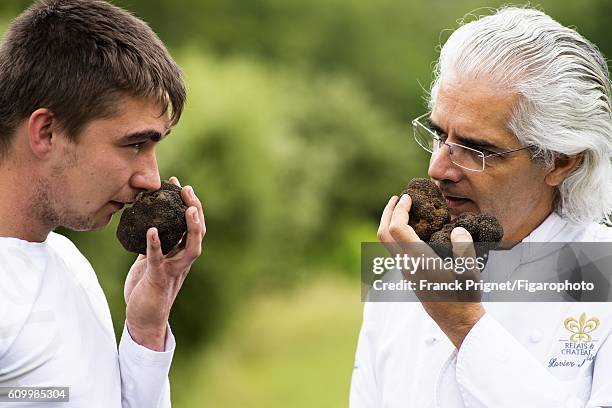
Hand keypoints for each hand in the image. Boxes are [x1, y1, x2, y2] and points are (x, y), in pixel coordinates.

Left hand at [124, 176, 205, 350]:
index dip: (190, 205)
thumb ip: (156, 246)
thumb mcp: (151, 261)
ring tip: (187, 207)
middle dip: (194, 208)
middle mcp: (183, 261)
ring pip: (192, 247)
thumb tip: (149, 226)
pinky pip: (158, 259)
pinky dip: (156, 244)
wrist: (143, 319)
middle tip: (185, 188)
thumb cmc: (147, 290)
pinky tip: (150, 230)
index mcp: (181, 255)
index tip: (180, 185)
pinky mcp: (158, 278)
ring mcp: (173, 270)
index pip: (193, 226)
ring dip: (191, 227)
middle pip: (198, 232)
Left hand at [377, 194, 483, 347]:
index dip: (399, 210)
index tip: (408, 197)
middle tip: (397, 198)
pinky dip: (397, 233)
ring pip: (387, 242)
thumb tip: (457, 229)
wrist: (457, 321)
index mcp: (418, 259)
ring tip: (403, 210)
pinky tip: (413, 228)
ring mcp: (405, 270)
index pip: (397, 228)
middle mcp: (406, 264)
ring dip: (391, 222)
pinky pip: (395, 248)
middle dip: (388, 213)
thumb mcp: (470, 271)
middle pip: (384, 233)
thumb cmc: (464, 296)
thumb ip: (464, 247)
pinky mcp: (409, 274)